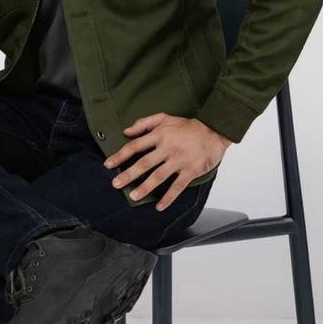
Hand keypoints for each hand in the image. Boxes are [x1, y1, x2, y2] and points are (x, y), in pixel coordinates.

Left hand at [103, 112, 231, 210]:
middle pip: (144, 163)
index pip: (135, 146)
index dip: (120, 155)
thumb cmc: (187, 126)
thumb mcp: (165, 118)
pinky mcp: (190, 171)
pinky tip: (159, 206)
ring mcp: (179, 161)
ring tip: (133, 196)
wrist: (214, 131)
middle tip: (115, 183)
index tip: (109, 164)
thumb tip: (126, 131)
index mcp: (160, 135)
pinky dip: (168, 197)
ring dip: (145, 188)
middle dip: (128, 174)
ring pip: (158, 177)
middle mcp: (167, 148)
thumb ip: (144, 123)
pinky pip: (177, 187)